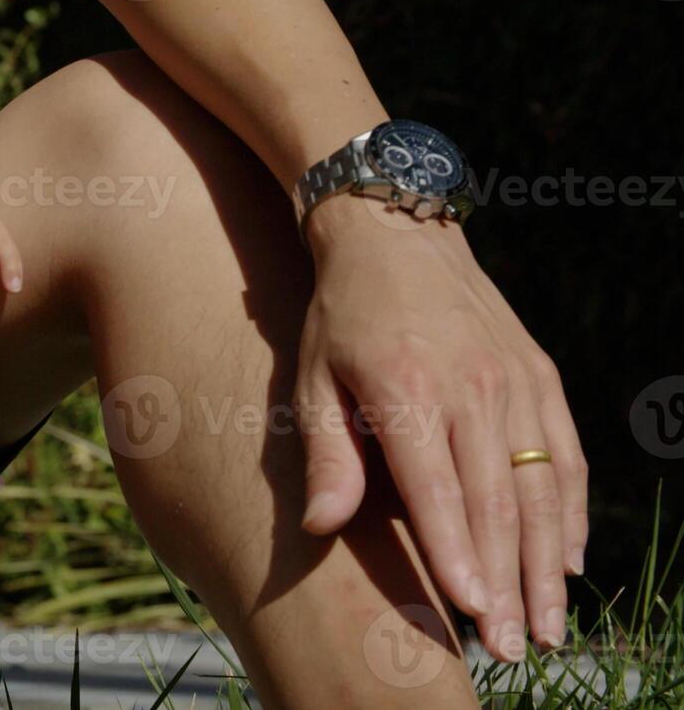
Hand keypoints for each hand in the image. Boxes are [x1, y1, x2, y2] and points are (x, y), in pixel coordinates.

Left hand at [297, 197, 587, 661]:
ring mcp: (514, 383)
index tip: (473, 611)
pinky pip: (566, 457)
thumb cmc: (340, 318)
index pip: (438, 491)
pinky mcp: (539, 377)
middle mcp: (472, 389)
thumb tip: (321, 526)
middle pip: (498, 503)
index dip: (456, 554)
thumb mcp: (313, 379)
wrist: (395, 236)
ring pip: (542, 489)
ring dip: (548, 564)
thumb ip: (325, 455)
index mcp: (409, 393)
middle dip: (508, 583)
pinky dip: (571, 512)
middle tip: (512, 648)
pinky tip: (569, 561)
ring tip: (548, 626)